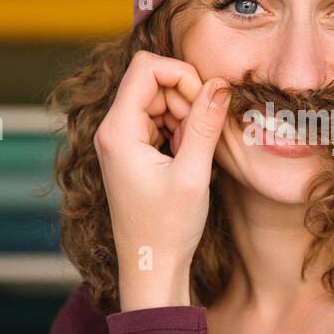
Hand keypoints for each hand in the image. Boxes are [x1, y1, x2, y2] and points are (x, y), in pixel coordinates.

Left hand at [92, 50, 230, 310]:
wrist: (151, 266)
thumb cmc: (167, 228)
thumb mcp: (193, 174)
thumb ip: (204, 124)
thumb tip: (221, 84)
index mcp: (117, 130)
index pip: (147, 67)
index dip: (182, 75)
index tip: (205, 104)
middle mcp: (112, 129)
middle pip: (154, 81)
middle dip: (185, 99)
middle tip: (200, 137)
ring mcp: (121, 140)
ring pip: (159, 100)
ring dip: (184, 117)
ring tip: (192, 154)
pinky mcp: (132, 151)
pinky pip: (158, 121)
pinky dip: (178, 131)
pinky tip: (186, 159)